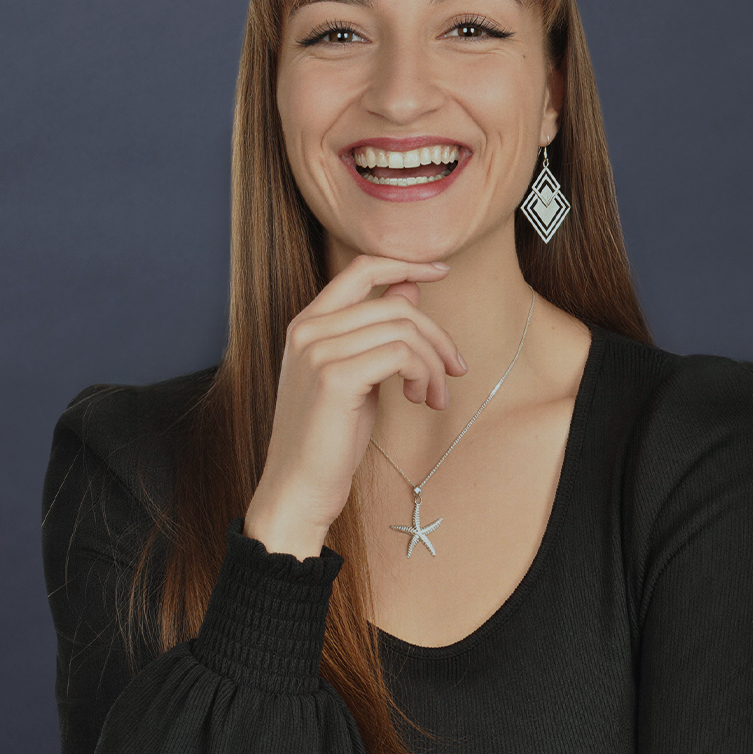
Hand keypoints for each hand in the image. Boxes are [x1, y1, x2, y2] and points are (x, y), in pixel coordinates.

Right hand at [244, 253, 466, 546]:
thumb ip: (376, 332)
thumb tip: (409, 288)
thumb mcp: (357, 375)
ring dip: (433, 364)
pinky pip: (401, 354)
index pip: (360, 269)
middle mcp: (307, 330)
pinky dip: (424, 375)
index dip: (405, 264)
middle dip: (436, 336)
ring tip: (433, 396)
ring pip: (404, 329)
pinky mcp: (334, 377)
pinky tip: (420, 400)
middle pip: (395, 305)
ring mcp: (317, 351)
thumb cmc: (328, 438)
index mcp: (307, 324)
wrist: (298, 489)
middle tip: (454, 370)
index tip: (442, 270)